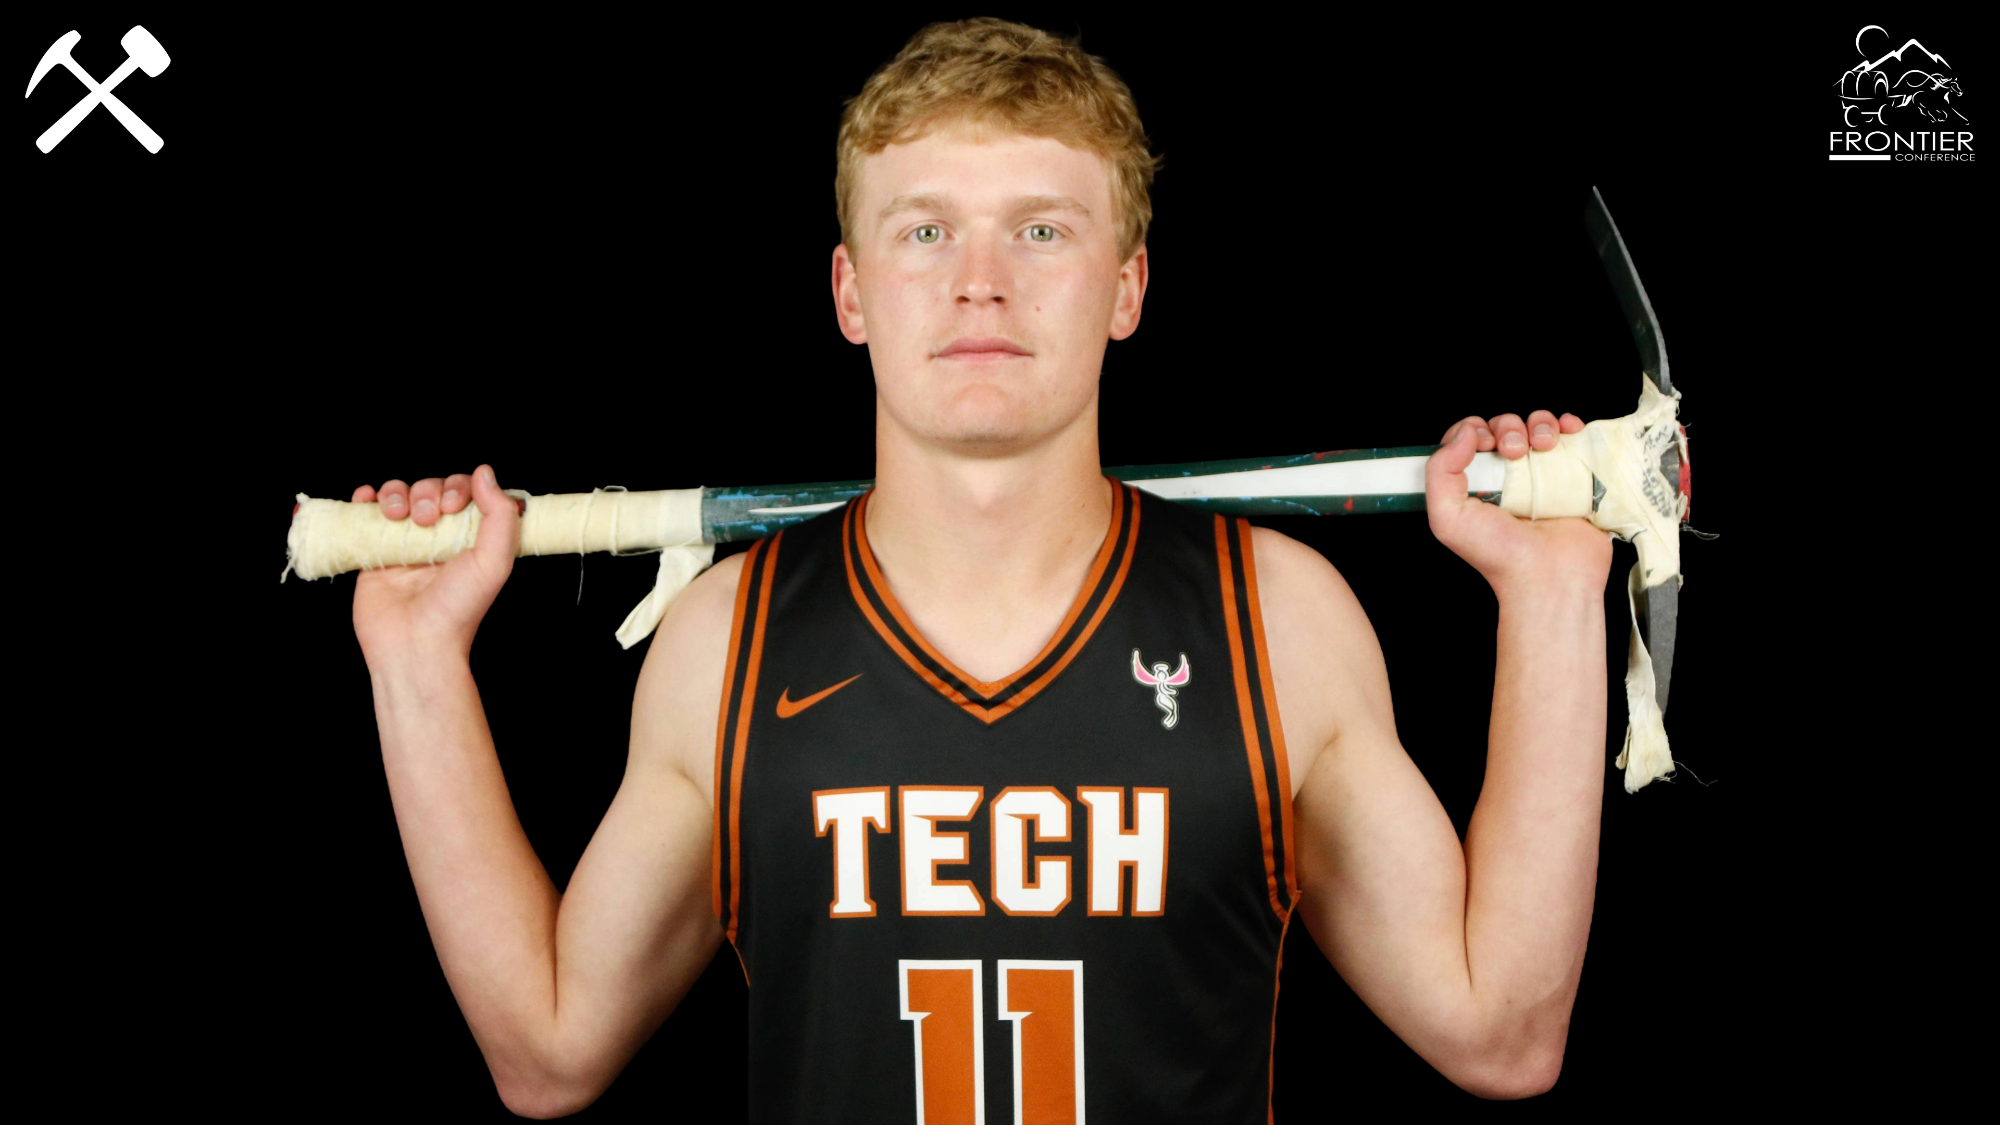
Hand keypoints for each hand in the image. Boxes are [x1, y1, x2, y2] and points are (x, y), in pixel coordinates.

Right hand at [351, 465, 520, 665]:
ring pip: (399, 495)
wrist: (414, 643)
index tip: (453, 507)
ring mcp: (405, 543)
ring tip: (397, 515)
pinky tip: (367, 499)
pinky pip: (367, 513)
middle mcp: (439, 537)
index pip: (465, 492)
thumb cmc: (457, 609)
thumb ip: (500, 515)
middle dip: (427, 493)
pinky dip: (366, 498)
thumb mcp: (494, 562)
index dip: (458, 489)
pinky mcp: (374, 552)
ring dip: (396, 493)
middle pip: (430, 488)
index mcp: (470, 537)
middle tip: (426, 519)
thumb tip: (485, 472)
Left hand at [1425, 410, 1613, 592]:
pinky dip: (1570, 424)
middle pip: (1506, 426)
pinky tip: (1567, 431)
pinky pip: (1574, 436)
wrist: (1550, 577)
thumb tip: (1464, 432)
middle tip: (1514, 452)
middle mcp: (1511, 476)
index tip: (1485, 445)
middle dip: (1508, 428)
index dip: (1475, 430)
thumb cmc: (1499, 556)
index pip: (1471, 437)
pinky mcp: (1577, 476)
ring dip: (1540, 424)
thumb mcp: (1448, 519)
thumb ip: (1440, 471)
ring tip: (1543, 446)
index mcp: (1479, 482)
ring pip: (1539, 425)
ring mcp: (1545, 474)